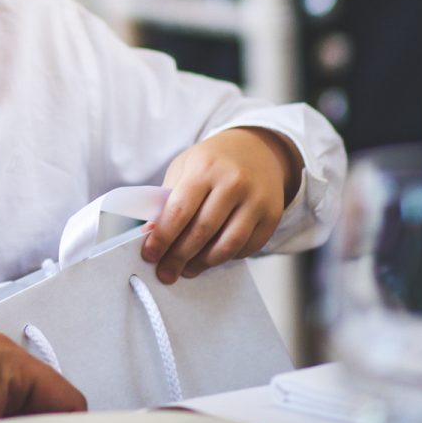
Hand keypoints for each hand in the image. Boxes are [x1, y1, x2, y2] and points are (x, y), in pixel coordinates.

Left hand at [143, 126, 302, 284]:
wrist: (257, 149)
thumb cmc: (212, 161)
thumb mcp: (185, 166)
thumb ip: (169, 197)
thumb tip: (152, 232)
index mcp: (205, 168)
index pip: (180, 210)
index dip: (163, 237)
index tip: (149, 255)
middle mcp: (234, 183)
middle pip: (202, 231)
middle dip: (179, 257)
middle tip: (166, 273)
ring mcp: (256, 200)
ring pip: (228, 245)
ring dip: (203, 263)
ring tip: (187, 270)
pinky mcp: (272, 215)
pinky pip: (247, 247)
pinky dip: (227, 258)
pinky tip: (212, 258)